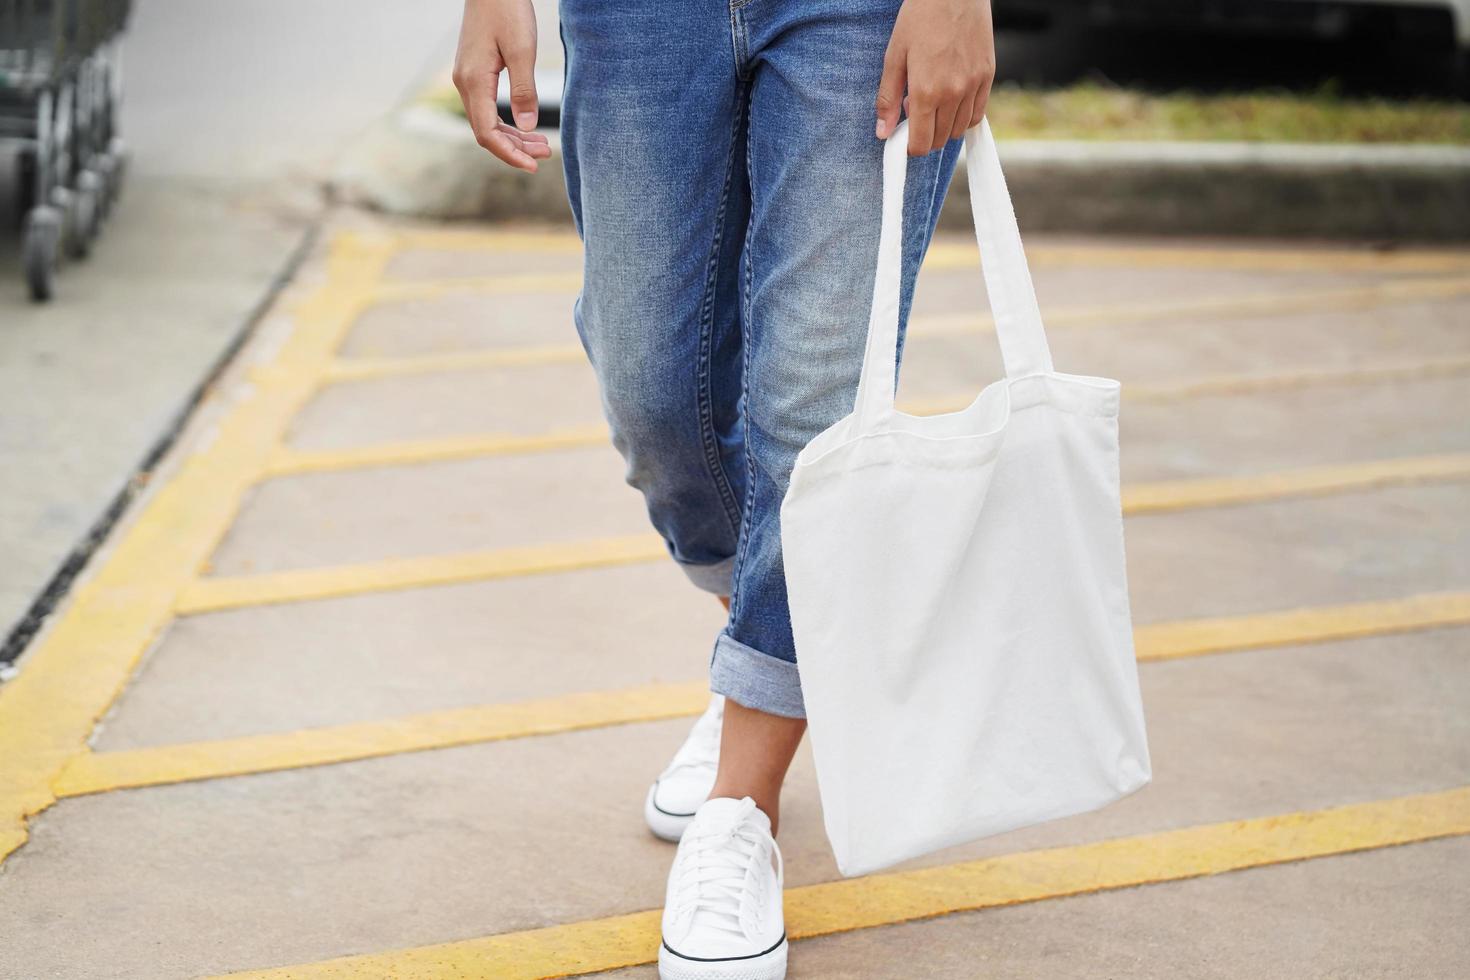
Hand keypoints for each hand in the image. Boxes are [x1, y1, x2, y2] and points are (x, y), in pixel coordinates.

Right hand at [453, 0, 552, 171]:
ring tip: (542, 144)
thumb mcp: (521, 50)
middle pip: (486, 132)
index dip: (509, 154)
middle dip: (516, 148)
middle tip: (546, 153)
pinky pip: (487, 108)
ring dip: (513, 136)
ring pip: (487, 121)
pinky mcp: (474, 73)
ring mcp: (467, 79)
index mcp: (474, 81)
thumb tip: (526, 127)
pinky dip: (507, 121)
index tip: (533, 165)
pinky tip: (525, 126)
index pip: (487, 133)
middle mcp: (464, 83)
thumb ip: (524, 90)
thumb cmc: (507, 10)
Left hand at [876, 0, 995, 155]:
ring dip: (943, 126)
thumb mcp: (895, 56)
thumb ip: (888, 98)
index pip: (922, 143)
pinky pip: (977, 113)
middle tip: (914, 111)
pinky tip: (951, 100)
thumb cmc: (920, 18)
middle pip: (940, 140)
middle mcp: (954, 93)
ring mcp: (974, 85)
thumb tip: (883, 132)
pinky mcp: (988, 76)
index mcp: (927, 91)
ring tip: (932, 100)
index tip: (903, 138)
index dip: (910, 147)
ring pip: (959, 130)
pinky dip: (963, 116)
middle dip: (925, 136)